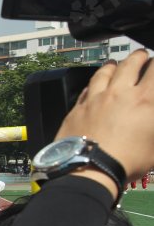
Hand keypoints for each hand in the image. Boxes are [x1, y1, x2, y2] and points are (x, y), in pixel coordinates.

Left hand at [57, 50, 153, 181]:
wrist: (90, 169)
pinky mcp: (78, 107)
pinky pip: (87, 88)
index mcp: (146, 100)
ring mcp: (96, 99)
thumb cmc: (126, 162)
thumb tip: (152, 117)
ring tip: (116, 63)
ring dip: (114, 64)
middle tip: (141, 55)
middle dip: (139, 56)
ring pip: (105, 71)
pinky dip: (94, 82)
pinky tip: (94, 83)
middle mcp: (120, 93)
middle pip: (131, 63)